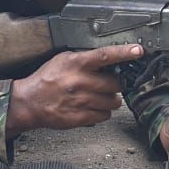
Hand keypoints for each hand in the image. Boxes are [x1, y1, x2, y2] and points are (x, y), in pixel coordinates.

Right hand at [6, 44, 144, 136]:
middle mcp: (80, 82)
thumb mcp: (62, 60)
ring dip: (111, 100)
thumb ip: (84, 58)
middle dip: (115, 84)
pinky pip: (104, 116)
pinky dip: (102, 112)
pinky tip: (92, 107)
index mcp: (76, 64)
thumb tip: (108, 58)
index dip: (124, 52)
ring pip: (113, 102)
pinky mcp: (80, 117)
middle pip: (115, 83)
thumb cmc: (47, 79)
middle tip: (108, 84)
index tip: (138, 50)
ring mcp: (81, 101)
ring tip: (99, 97)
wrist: (29, 102)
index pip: (105, 55)